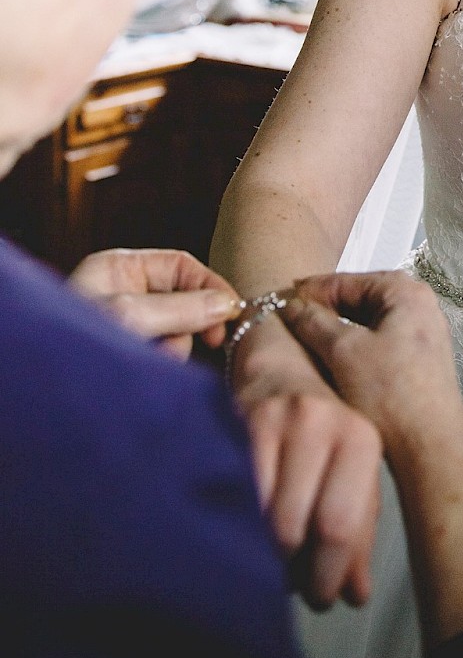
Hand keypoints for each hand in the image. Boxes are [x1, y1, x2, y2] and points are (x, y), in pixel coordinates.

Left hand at [68, 247, 240, 358]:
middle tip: (210, 342)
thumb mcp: (131, 317)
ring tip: (152, 361)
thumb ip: (182, 309)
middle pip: (184, 300)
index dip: (210, 285)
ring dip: (174, 349)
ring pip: (176, 333)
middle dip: (189, 324)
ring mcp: (125, 327)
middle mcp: (123, 294)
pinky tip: (145, 372)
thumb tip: (228, 303)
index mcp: (119, 269)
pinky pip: (163, 356)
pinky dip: (162, 366)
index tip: (231, 311)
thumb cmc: (72, 346)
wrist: (36, 392)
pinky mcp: (128, 357)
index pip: (181, 265)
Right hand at [229, 315, 382, 610]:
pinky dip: (234, 524)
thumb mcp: (354, 471)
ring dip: (260, 553)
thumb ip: (360, 530)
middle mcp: (320, 422)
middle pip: (294, 528)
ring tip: (271, 560)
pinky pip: (231, 491)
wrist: (278, 368)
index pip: (340, 525)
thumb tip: (355, 594)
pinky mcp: (234, 421)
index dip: (327, 575)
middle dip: (291, 572)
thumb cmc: (322, 432)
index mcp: (360, 437)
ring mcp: (273, 419)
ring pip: (257, 514)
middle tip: (293, 586)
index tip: (323, 597)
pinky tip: (244, 531)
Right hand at [281, 270, 462, 458]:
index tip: (284, 299)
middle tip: (291, 319)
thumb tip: (292, 306)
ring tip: (305, 339)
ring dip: (337, 330)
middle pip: (360, 299)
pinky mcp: (418, 362)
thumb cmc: (391, 397)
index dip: (312, 290)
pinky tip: (331, 360)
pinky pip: (378, 343)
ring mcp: (422, 335)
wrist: (427, 449)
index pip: (349, 280)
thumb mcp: (342, 352)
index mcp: (407, 293)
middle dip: (325, 310)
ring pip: (368, 323)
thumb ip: (313, 322)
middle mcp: (421, 307)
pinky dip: (353, 347)